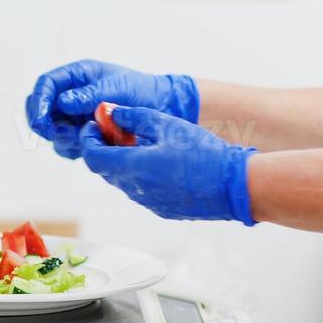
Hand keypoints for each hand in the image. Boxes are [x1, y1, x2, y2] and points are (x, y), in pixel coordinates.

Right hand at [26, 60, 199, 158]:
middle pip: (42, 109)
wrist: (160, 107)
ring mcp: (75, 116)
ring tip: (87, 136)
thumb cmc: (140, 89)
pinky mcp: (83, 133)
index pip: (46, 85)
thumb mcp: (116, 87)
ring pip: (53, 130)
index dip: (39, 101)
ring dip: (63, 138)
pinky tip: (92, 144)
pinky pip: (67, 144)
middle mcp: (71, 96)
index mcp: (76, 76)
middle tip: (62, 133)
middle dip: (46, 124)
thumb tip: (63, 102)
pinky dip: (74, 148)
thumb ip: (89, 94)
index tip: (41, 119)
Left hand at [80, 106, 256, 224]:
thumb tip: (111, 112)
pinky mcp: (162, 209)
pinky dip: (141, 174)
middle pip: (105, 169)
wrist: (234, 185)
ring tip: (142, 143)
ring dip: (123, 162)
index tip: (96, 125)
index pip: (92, 156)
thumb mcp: (166, 125)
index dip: (88, 139)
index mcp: (132, 167)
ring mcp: (148, 202)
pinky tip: (161, 161)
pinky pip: (142, 190)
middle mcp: (135, 189)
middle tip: (117, 129)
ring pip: (123, 180)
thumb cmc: (203, 153)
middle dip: (105, 148)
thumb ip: (133, 117)